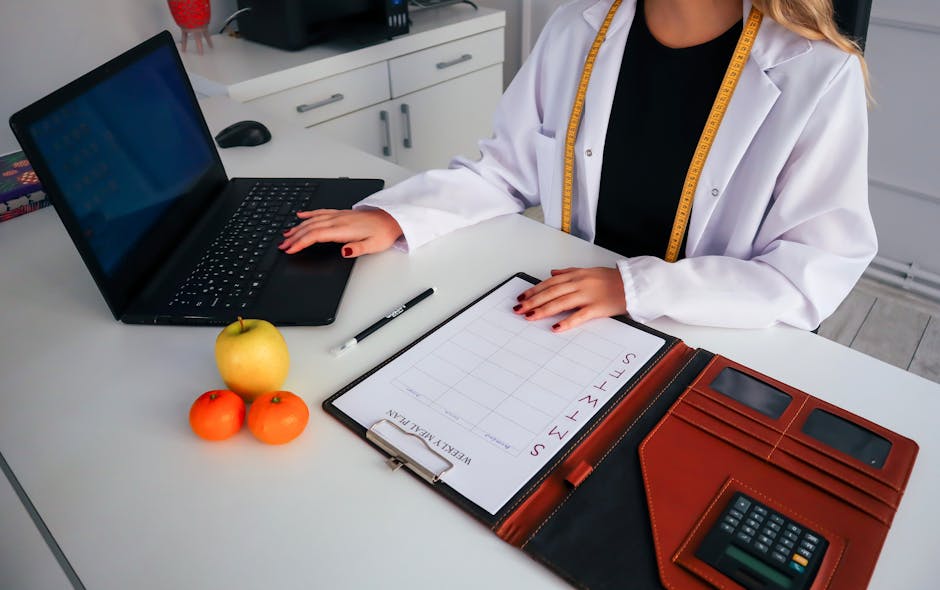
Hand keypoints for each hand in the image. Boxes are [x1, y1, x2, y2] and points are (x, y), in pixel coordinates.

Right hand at [279, 209, 402, 256]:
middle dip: (294, 237)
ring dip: (298, 227)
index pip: (316, 235)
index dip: (301, 242)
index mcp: (344, 229)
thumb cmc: (383, 233)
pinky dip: (309, 214)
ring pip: (313, 220)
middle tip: (282, 245)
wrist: (391, 219)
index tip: (290, 249)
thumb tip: (344, 251)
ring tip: (286, 235)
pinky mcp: (341, 213)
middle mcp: (338, 220)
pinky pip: (320, 212)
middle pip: (310, 228)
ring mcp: (339, 215)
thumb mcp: (373, 246)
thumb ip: (357, 248)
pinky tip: (300, 216)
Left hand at [513, 267, 626, 331]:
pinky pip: (579, 316)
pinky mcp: (597, 308)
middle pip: (551, 292)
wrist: (633, 284)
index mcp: (576, 274)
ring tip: (529, 317)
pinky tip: (555, 327)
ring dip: (543, 310)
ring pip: (560, 302)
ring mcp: (588, 295)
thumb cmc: (612, 279)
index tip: (522, 297)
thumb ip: (569, 272)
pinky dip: (566, 321)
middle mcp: (579, 283)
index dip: (534, 290)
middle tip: (519, 309)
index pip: (550, 283)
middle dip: (533, 301)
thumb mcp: (589, 271)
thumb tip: (553, 273)